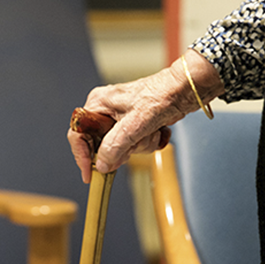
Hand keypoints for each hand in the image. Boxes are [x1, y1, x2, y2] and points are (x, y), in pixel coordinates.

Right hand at [68, 51, 223, 182]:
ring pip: (119, 148)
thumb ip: (114, 145)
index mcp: (98, 104)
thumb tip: (101, 164)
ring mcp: (120, 118)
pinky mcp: (134, 125)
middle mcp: (105, 110)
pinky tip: (156, 133)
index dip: (82, 156)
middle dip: (122, 149)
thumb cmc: (162, 95)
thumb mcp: (135, 124)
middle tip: (135, 144)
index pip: (78, 134)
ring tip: (151, 134)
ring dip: (138, 146)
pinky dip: (146, 143)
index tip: (90, 173)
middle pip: (100, 144)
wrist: (186, 90)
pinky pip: (133, 145)